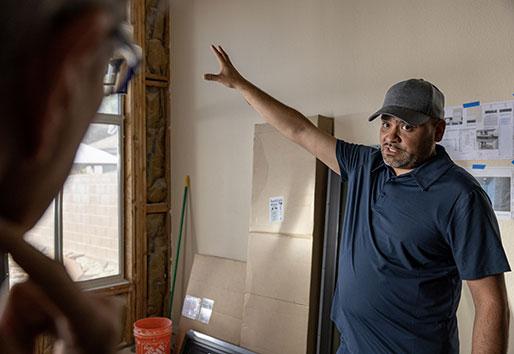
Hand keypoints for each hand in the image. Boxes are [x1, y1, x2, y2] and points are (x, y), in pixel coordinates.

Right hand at [0, 217, 120, 353]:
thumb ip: (12, 337)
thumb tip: (15, 294)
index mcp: (93, 325)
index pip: (50, 276)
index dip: (20, 249)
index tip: (0, 228)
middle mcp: (104, 307)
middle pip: (36, 289)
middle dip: (19, 314)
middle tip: (27, 345)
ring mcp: (104, 303)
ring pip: (41, 293)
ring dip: (30, 319)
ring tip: (45, 345)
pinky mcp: (100, 302)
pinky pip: (54, 297)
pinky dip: (43, 317)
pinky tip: (55, 336)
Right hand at [204, 45, 245, 88]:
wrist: (241, 83)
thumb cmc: (231, 81)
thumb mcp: (220, 79)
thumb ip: (211, 77)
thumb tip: (203, 76)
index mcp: (224, 64)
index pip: (219, 55)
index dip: (215, 50)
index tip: (212, 45)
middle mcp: (228, 64)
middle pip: (224, 55)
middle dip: (220, 50)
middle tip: (218, 46)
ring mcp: (231, 67)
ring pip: (227, 59)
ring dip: (224, 54)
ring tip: (223, 53)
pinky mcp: (233, 70)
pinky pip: (229, 63)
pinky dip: (227, 60)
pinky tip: (227, 64)